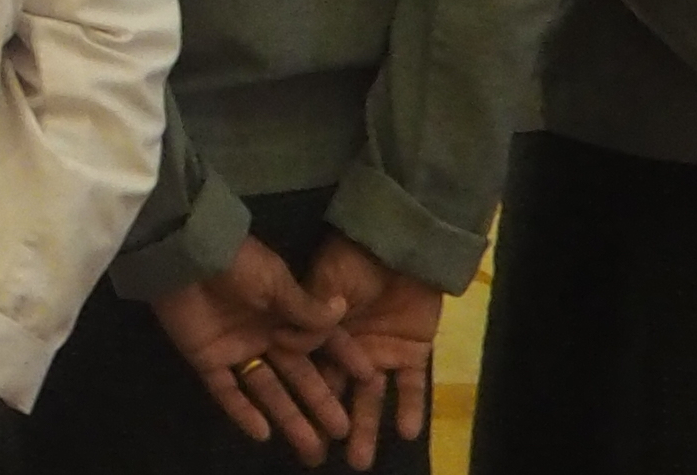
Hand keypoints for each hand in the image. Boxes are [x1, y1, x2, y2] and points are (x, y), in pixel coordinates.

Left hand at [150, 240, 354, 466]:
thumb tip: (342, 310)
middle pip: (298, 375)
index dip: (344, 359)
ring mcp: (237, 348)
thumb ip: (305, 307)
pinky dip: (243, 413)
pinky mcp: (208, 360)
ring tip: (313, 450)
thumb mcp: (276, 281)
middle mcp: (265, 334)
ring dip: (290, 418)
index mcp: (284, 311)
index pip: (321, 342)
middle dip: (321, 403)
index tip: (369, 380)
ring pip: (268, 390)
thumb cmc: (237, 264)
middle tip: (343, 433)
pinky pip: (227, 392)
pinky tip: (263, 434)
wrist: (184, 254)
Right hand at [303, 237, 442, 464]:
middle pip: (334, 391)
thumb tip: (284, 340)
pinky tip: (406, 432)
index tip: (287, 429)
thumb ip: (308, 310)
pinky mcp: (411, 353)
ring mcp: (380, 352)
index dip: (298, 399)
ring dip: (367, 427)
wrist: (401, 242)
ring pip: (371, 398)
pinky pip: (412, 387)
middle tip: (316, 457)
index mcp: (321, 331)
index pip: (305, 370)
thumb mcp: (324, 279)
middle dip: (326, 422)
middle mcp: (348, 349)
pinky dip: (410, 408)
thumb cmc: (353, 258)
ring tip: (360, 461)